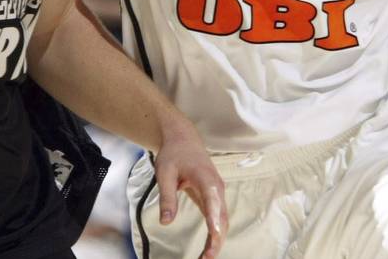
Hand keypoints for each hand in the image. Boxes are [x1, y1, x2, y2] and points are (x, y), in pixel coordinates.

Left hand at [154, 122, 227, 258]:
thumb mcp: (165, 173)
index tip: (215, 234)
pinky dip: (216, 233)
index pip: (212, 201)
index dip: (214, 218)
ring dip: (217, 239)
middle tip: (206, 257)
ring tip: (206, 257)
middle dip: (217, 238)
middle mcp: (216, 187)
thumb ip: (167, 197)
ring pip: (222, 219)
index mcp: (206, 178)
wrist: (184, 139)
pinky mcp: (214, 197)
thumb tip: (166, 222)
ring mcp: (217, 192)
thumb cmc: (174, 154)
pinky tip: (209, 247)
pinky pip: (218, 217)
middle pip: (222, 216)